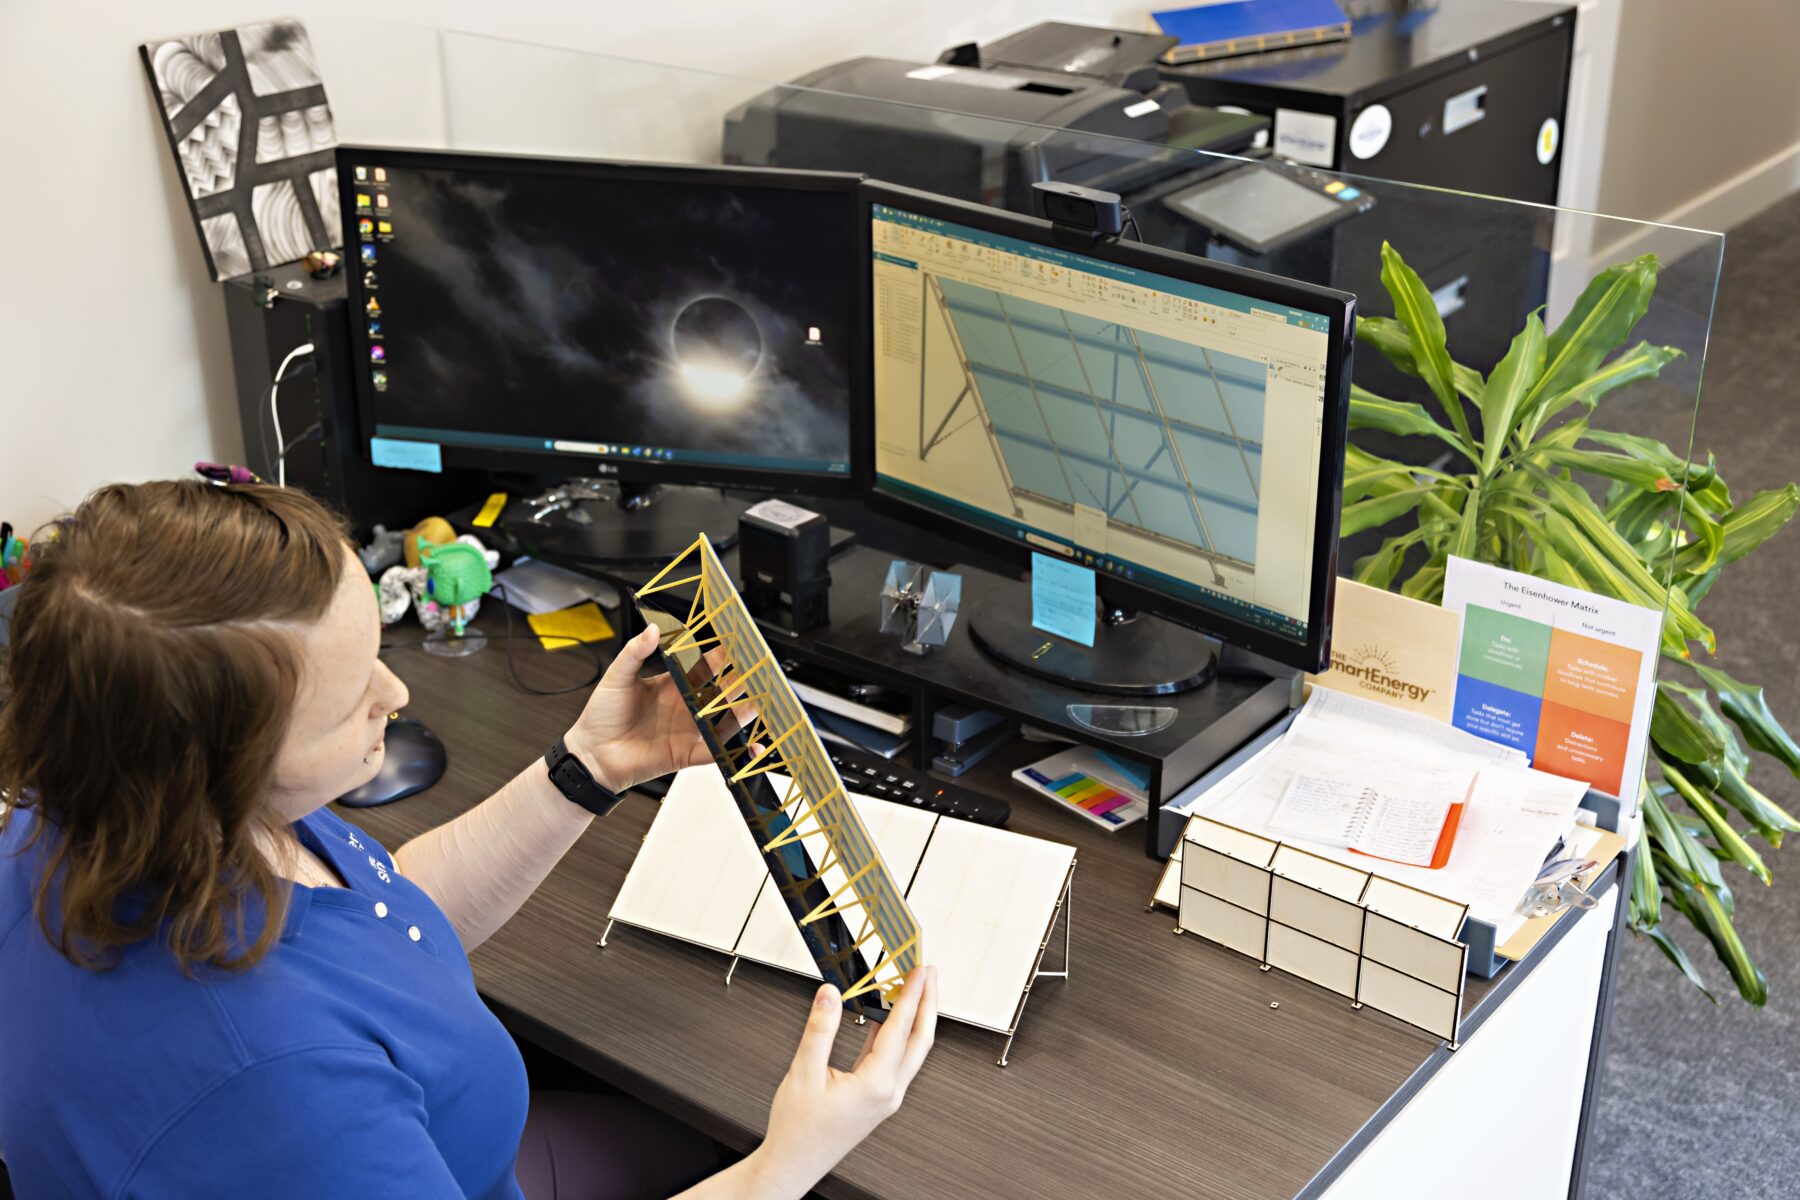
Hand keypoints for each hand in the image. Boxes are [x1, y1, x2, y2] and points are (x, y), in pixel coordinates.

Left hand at [563, 624, 748, 793]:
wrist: (591, 755)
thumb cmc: (601, 717)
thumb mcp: (617, 678)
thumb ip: (634, 653)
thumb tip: (652, 630)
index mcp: (671, 685)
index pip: (703, 667)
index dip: (720, 656)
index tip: (736, 643)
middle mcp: (684, 706)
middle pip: (719, 692)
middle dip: (738, 681)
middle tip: (757, 671)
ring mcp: (688, 730)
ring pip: (723, 720)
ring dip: (742, 712)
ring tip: (759, 701)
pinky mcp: (687, 754)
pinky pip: (716, 752)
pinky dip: (736, 751)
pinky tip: (753, 745)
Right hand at [748, 967, 938, 1197]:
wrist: (793, 1164)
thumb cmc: (798, 1129)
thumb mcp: (803, 1072)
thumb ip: (820, 1029)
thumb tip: (831, 994)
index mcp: (876, 1085)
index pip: (901, 1029)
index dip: (912, 994)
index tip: (920, 970)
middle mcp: (888, 1092)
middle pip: (920, 1040)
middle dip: (928, 1003)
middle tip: (929, 973)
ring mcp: (886, 1097)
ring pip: (911, 1051)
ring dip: (917, 1019)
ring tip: (914, 990)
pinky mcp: (878, 1099)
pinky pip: (895, 1060)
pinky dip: (897, 1035)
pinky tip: (886, 1019)